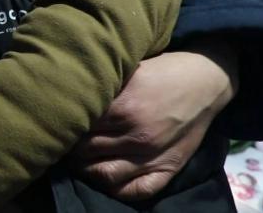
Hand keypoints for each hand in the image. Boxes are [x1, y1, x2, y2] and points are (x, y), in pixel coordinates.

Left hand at [72, 39, 237, 199]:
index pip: (79, 125)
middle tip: (61, 141)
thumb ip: (102, 88)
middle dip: (70, 147)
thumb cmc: (163, 71)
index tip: (56, 121)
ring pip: (106, 174)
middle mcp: (137, 136)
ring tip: (77, 160)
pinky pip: (138, 191)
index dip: (64, 124)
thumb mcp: (129, 70)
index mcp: (124, 108)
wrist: (206, 82)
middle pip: (87, 151)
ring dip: (85, 170)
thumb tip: (68, 95)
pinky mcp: (169, 168)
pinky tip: (104, 178)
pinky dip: (116, 189)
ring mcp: (153, 156)